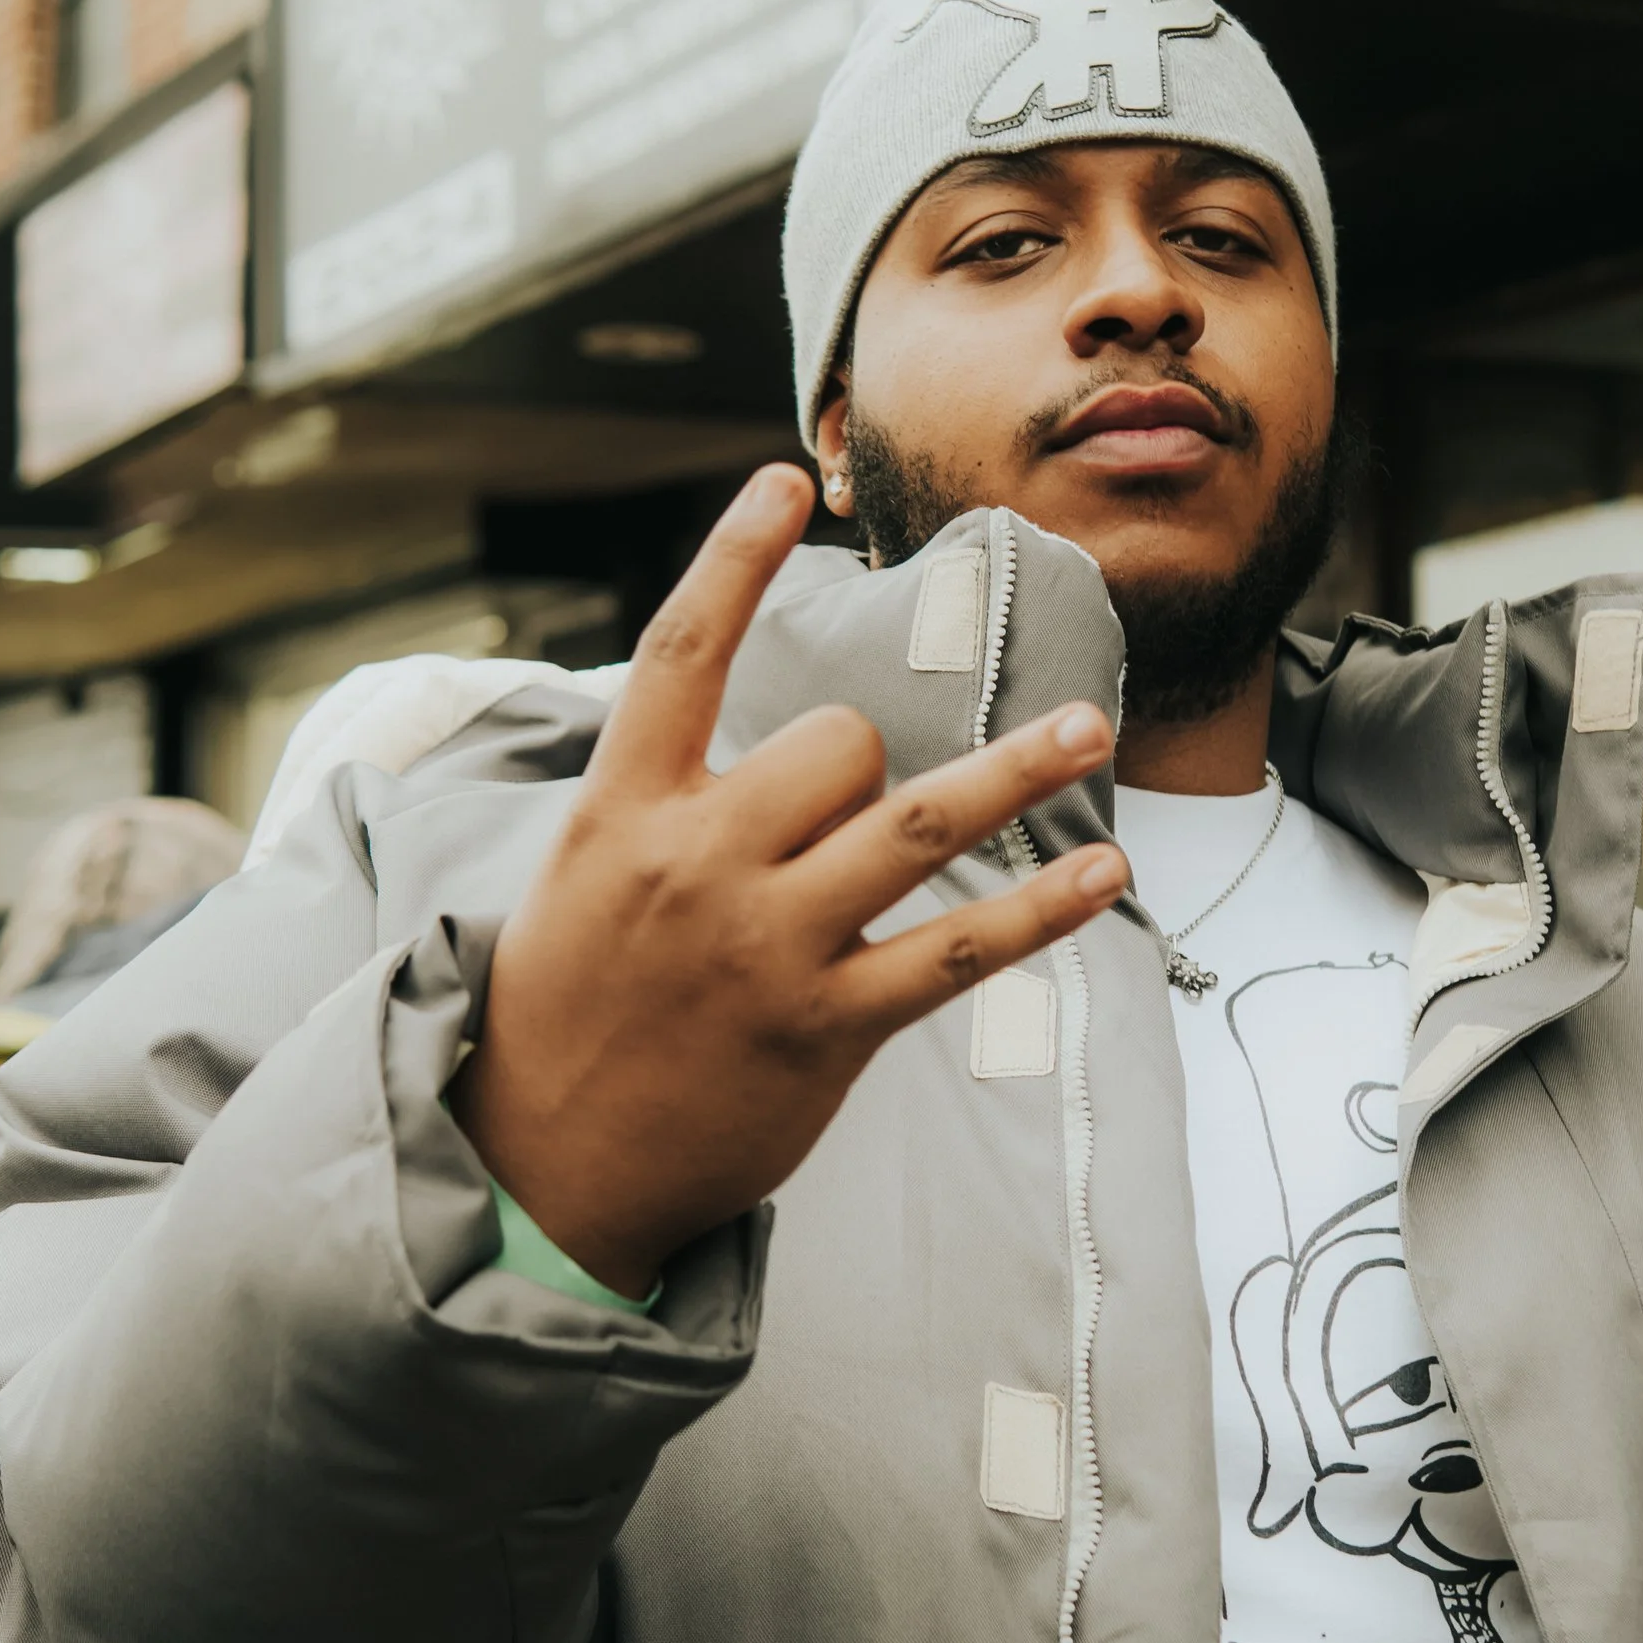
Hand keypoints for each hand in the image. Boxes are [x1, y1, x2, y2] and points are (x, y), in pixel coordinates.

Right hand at [453, 466, 1124, 1295]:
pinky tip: (1100, 875)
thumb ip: (670, 802)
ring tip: (1089, 730)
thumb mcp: (583, 878)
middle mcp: (698, 865)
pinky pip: (956, 950)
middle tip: (834, 822)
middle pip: (833, 743)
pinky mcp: (826, 1027)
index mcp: (623, 813)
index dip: (732, 559)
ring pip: (915, 823)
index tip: (785, 478)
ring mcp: (767, 947)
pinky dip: (1039, 909)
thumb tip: (781, 742)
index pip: (681, 655)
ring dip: (1016, 770)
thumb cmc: (569, 1008)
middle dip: (859, 759)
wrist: (542, 1164)